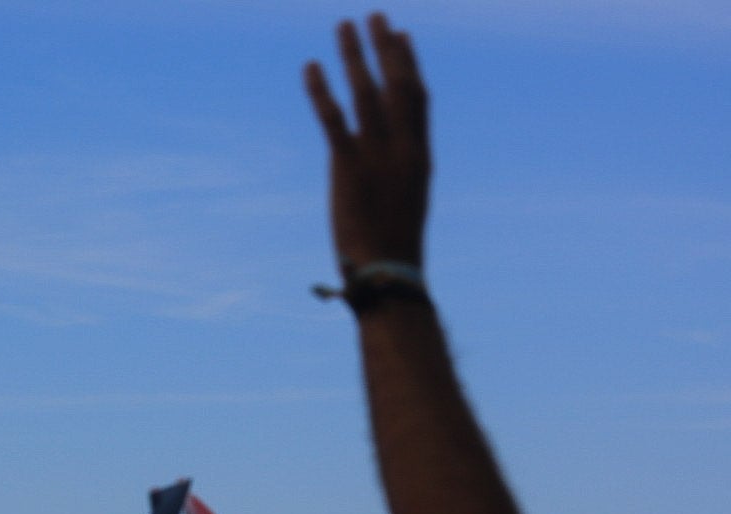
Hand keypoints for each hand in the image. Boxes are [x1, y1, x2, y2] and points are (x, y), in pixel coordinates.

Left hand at [305, 13, 430, 270]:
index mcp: (420, 155)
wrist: (387, 271)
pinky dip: (320, 90)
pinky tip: (311, 66)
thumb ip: (396, 171)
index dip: (409, 64)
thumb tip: (381, 156)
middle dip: (385, 47)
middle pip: (396, 84)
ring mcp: (376, 155)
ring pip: (366, 92)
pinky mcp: (348, 167)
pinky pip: (332, 120)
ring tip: (344, 25)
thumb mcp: (405, 201)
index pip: (418, 98)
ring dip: (354, 55)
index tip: (402, 36)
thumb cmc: (393, 246)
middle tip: (374, 16)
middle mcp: (402, 147)